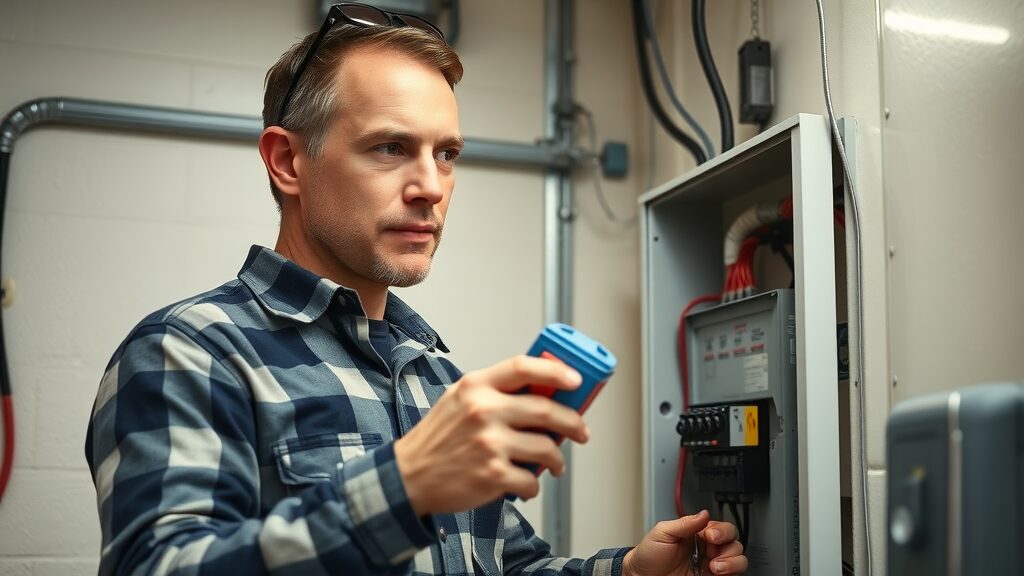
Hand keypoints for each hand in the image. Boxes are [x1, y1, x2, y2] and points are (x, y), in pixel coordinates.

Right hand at [394, 355, 588, 515]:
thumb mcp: (459, 399)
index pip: (523, 367)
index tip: (576, 380)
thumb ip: (494, 390)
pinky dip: (534, 485)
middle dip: (573, 423)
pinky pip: (531, 480)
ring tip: (555, 464)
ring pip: (546, 448)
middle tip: (581, 431)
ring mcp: (489, 444)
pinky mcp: (492, 475)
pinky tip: (526, 483)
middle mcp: (483, 411)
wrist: (409, 475)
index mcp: (476, 387)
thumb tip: (542, 391)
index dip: (556, 371)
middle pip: (546, 410)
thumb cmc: (438, 437)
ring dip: (557, 459)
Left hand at [622, 510, 747, 575]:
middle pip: (734, 542)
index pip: (721, 527)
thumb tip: (704, 514)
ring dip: (732, 561)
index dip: (721, 530)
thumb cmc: (648, 556)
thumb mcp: (662, 532)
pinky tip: (716, 572)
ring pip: (738, 559)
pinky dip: (731, 572)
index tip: (710, 535)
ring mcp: (711, 566)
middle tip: (712, 552)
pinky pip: (733, 575)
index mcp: (697, 534)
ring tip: (714, 566)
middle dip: (728, 546)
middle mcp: (707, 549)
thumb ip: (684, 523)